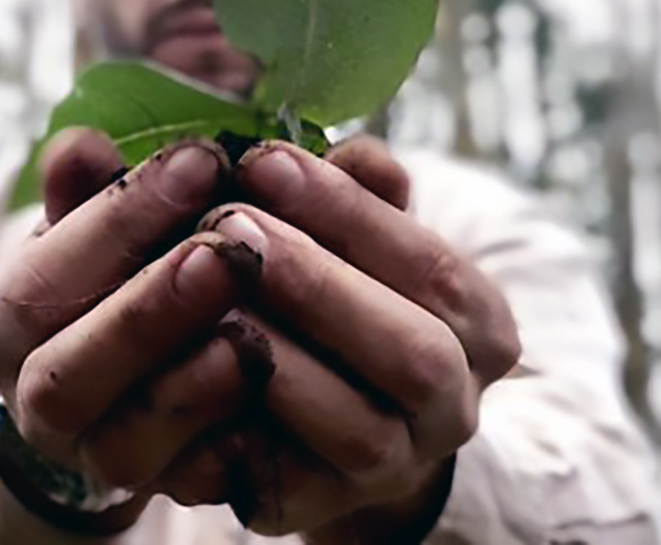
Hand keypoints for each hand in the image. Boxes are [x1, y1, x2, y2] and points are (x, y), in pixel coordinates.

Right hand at [0, 129, 262, 526]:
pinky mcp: (160, 492)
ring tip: (251, 337)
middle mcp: (40, 398)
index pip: (44, 275)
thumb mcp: (96, 229)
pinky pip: (191, 484)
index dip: (120, 220)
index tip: (201, 161)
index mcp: (14, 321)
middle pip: (71, 369)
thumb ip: (93, 192)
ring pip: (125, 442)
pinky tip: (273, 398)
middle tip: (226, 254)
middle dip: (150, 310)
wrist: (115, 387)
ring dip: (191, 388)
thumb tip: (79, 145)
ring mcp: (98, 456)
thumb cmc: (113, 281)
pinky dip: (230, 447)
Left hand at [156, 137, 520, 539]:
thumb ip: (360, 194)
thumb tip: (358, 155)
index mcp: (478, 325)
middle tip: (229, 223)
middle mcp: (454, 405)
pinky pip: (284, 481)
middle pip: (412, 352)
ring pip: (356, 428)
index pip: (429, 264)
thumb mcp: (359, 237)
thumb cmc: (342, 294)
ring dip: (277, 358)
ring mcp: (396, 468)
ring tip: (203, 293)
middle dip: (315, 282)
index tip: (263, 161)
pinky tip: (182, 367)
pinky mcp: (324, 506)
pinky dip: (234, 428)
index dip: (347, 211)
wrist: (333, 415)